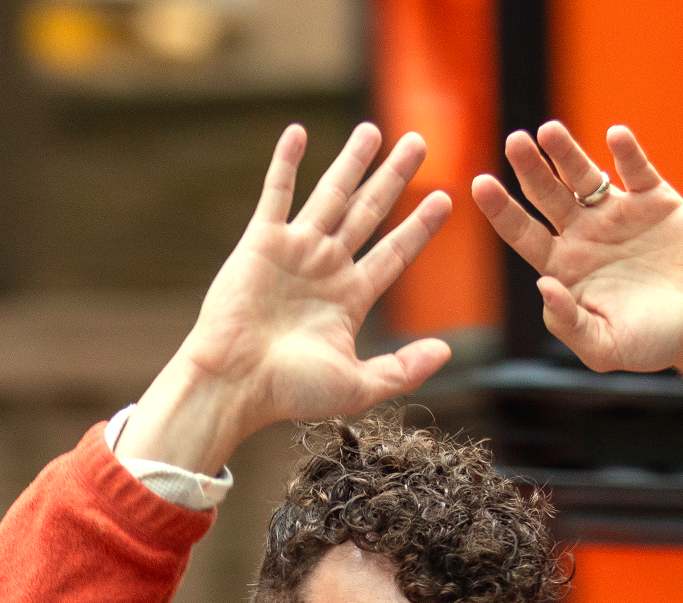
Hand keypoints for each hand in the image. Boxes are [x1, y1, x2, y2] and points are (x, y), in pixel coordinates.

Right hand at [120, 124, 455, 475]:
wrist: (235, 383)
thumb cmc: (291, 391)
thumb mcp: (359, 385)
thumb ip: (403, 368)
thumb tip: (447, 351)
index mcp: (351, 299)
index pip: (395, 252)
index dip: (420, 226)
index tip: (445, 198)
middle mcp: (327, 269)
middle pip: (370, 211)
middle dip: (395, 177)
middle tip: (420, 143)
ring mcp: (295, 252)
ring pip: (331, 194)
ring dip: (352, 161)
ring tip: (374, 130)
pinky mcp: (261, 242)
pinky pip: (276, 193)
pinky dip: (286, 162)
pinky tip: (298, 132)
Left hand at [471, 122, 682, 400]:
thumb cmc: (656, 344)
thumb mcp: (607, 348)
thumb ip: (570, 324)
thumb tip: (544, 286)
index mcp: (565, 268)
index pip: (523, 234)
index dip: (502, 210)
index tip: (481, 184)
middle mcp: (585, 235)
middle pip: (547, 195)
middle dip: (530, 169)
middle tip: (515, 142)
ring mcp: (619, 215)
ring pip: (585, 176)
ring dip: (566, 152)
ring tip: (548, 131)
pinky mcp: (657, 201)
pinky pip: (637, 170)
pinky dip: (627, 152)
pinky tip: (616, 137)